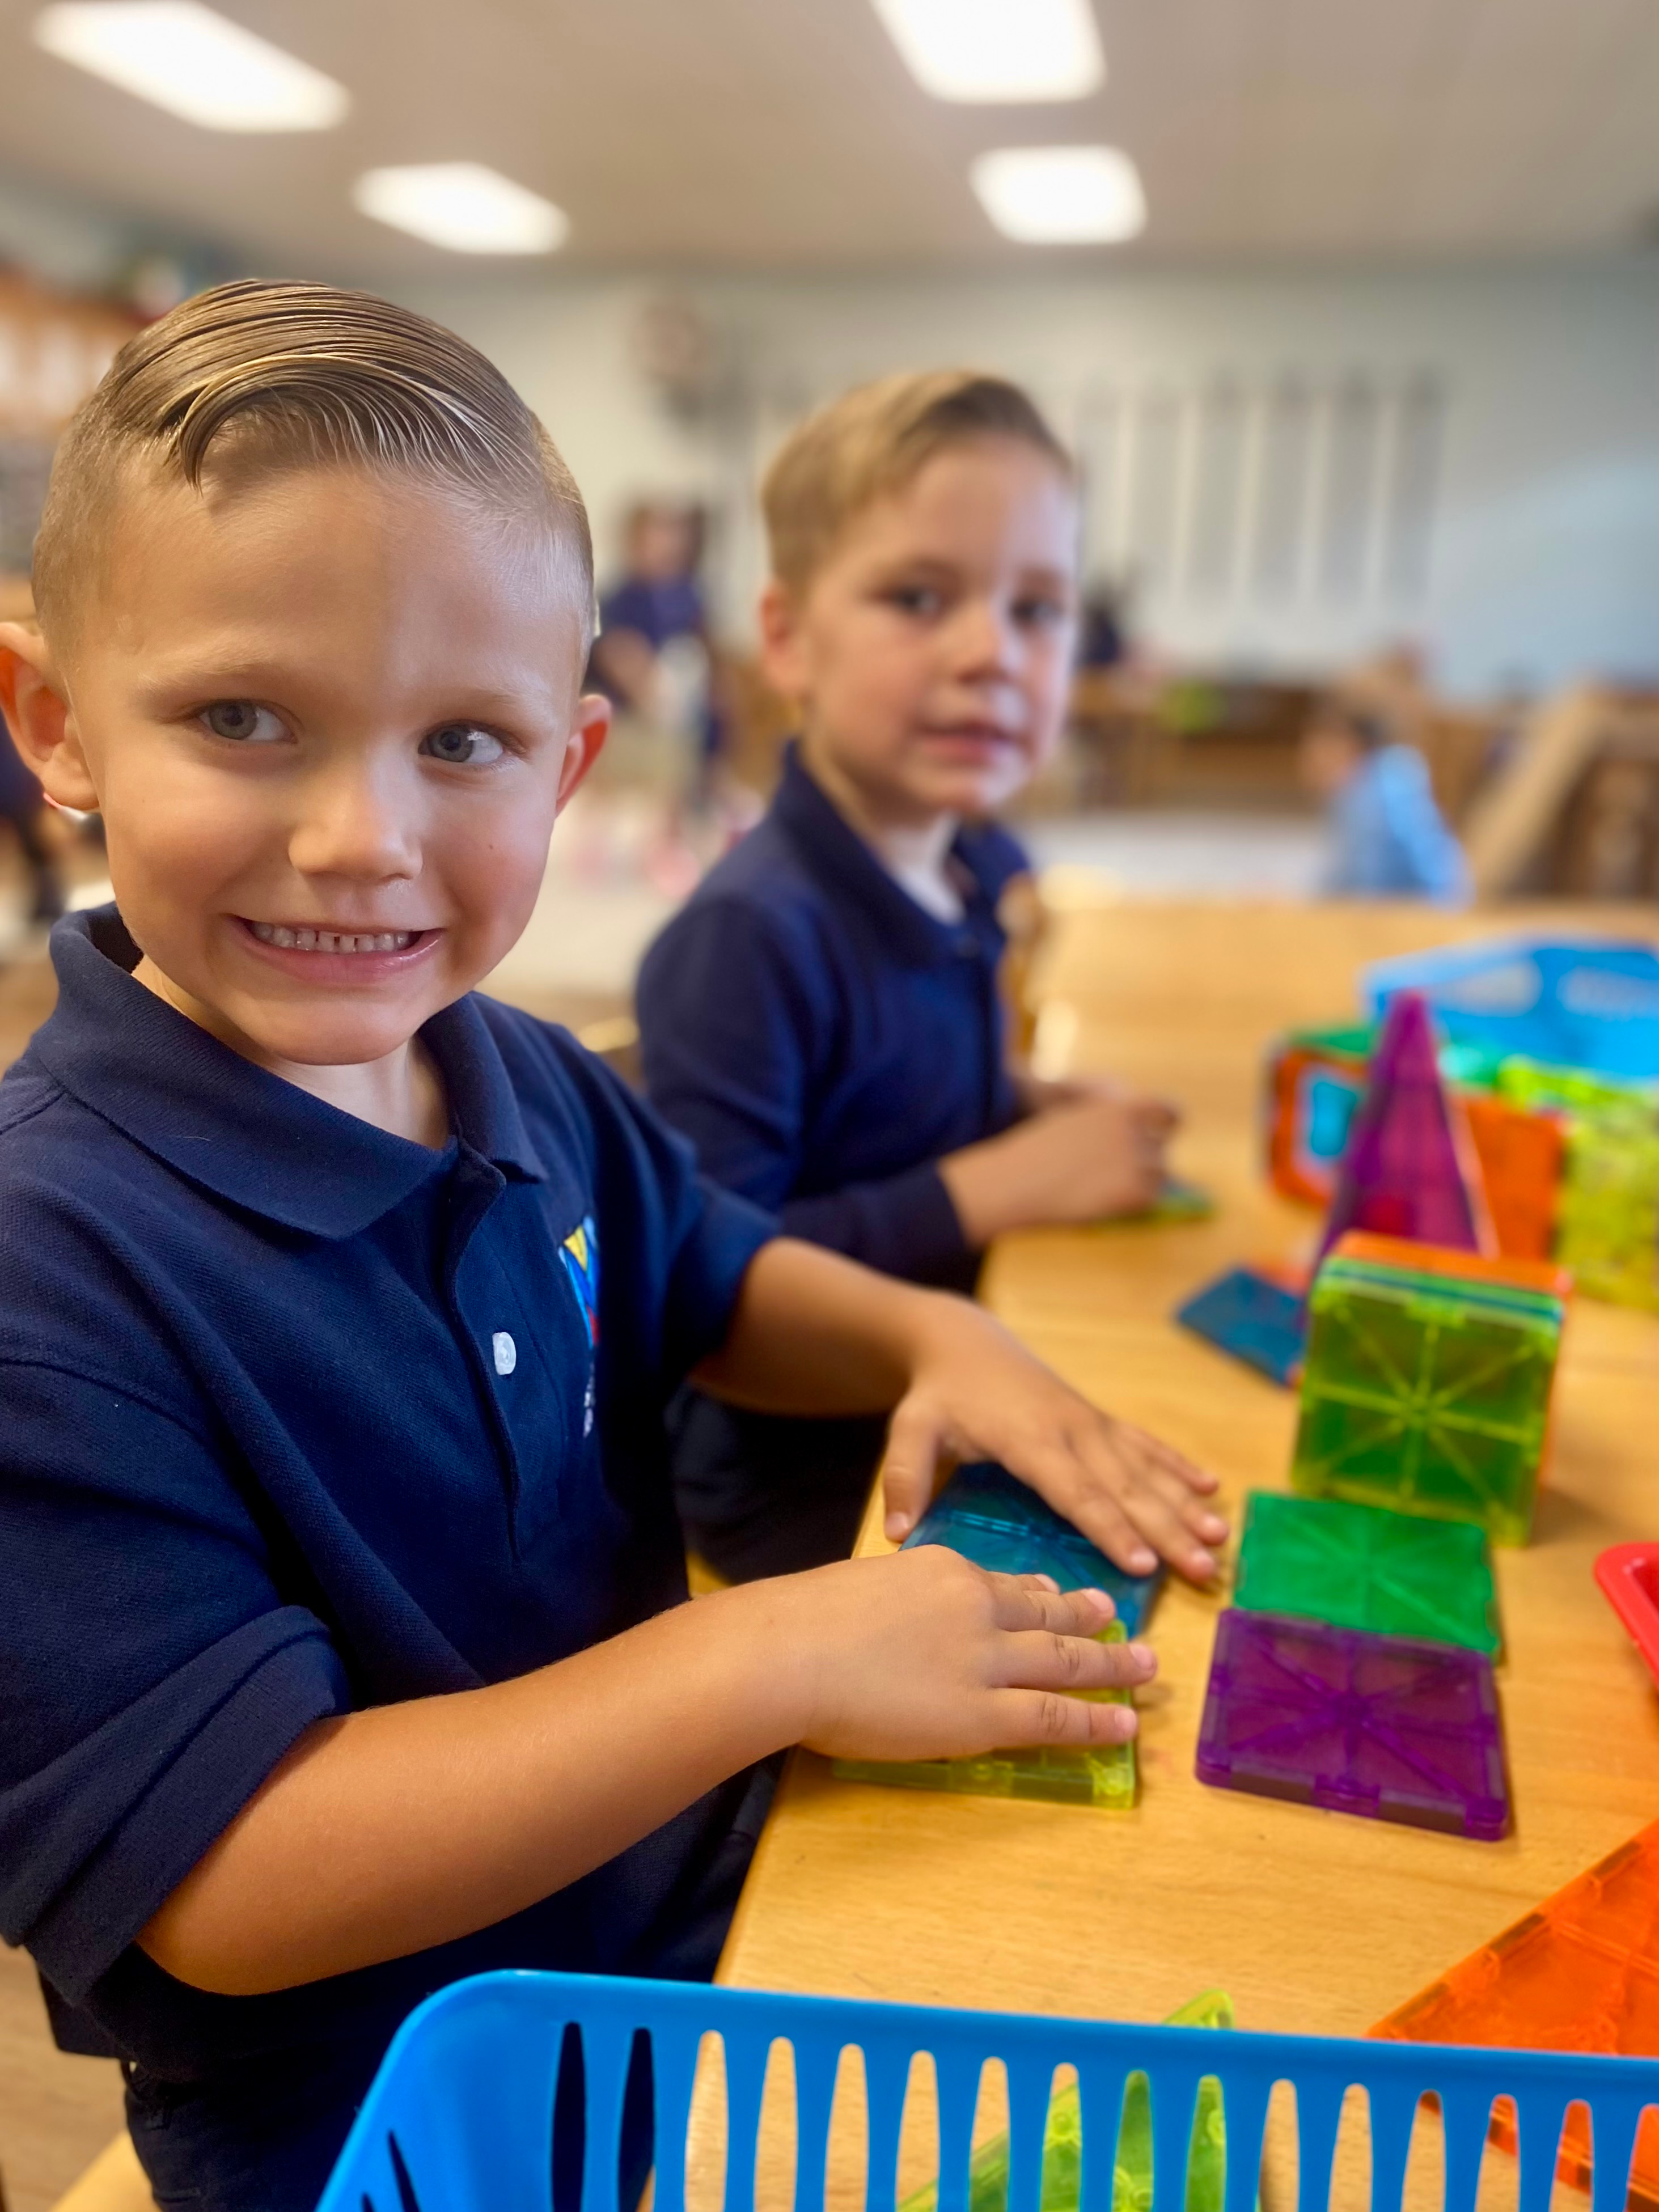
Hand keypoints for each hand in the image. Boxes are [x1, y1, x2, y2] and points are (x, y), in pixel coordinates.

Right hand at [778, 1548, 1154, 1762]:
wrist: (791, 1651)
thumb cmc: (804, 1620)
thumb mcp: (863, 1586)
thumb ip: (897, 1602)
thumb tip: (901, 1624)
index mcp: (944, 1570)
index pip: (1005, 1585)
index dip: (1042, 1593)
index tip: (1062, 1594)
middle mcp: (977, 1608)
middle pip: (1048, 1615)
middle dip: (1091, 1621)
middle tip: (1122, 1622)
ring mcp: (984, 1661)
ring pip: (1065, 1661)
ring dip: (1111, 1666)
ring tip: (1145, 1669)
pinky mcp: (980, 1714)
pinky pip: (1051, 1717)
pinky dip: (1093, 1722)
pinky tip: (1120, 1724)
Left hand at [879, 1299, 1225, 1580]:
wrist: (963, 1339)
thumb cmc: (937, 1394)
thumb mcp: (910, 1429)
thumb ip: (905, 1478)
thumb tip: (898, 1538)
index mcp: (1028, 1440)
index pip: (1075, 1492)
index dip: (1110, 1527)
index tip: (1143, 1563)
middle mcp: (1070, 1430)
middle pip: (1124, 1487)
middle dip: (1165, 1529)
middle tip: (1202, 1568)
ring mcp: (1089, 1422)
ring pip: (1144, 1468)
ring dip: (1183, 1504)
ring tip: (1219, 1537)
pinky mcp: (1098, 1419)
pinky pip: (1144, 1444)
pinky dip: (1177, 1465)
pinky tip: (1210, 1488)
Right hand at [940, 1092, 1179, 1243]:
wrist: (1016, 1181)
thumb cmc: (1036, 1154)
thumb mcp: (1075, 1124)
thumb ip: (1109, 1129)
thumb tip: (1138, 1145)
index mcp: (1120, 1106)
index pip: (1170, 1111)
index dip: (1168, 1125)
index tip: (1162, 1138)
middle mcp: (1134, 1127)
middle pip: (1162, 1149)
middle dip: (1144, 1162)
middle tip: (1109, 1176)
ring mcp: (1137, 1157)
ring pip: (1159, 1176)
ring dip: (1139, 1183)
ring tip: (1099, 1188)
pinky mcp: (1136, 1189)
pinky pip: (1149, 1199)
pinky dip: (1131, 1204)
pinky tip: (1100, 1201)